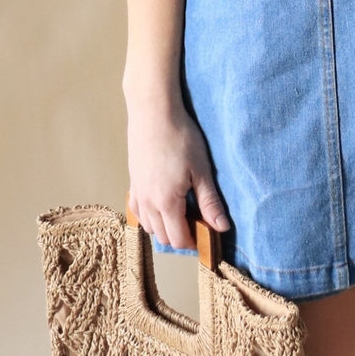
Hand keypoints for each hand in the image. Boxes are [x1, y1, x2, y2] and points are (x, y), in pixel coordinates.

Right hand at [125, 95, 231, 249]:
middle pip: (162, 236)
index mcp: (166, 203)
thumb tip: (222, 227)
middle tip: (198, 221)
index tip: (207, 232)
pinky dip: (148, 216)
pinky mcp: (132, 182)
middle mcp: (147, 204)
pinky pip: (137, 211)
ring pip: (148, 226)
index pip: (178, 238)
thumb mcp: (201, 170)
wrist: (154, 114)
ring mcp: (137, 193)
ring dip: (164, 227)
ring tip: (181, 212)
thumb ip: (210, 202)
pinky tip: (160, 205)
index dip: (194, 241)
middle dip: (180, 236)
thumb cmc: (181, 139)